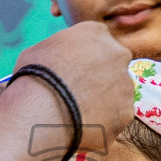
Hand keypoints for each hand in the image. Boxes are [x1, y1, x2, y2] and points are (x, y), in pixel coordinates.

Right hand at [13, 22, 133, 152]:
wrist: (41, 113)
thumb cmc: (33, 78)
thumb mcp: (40, 50)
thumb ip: (60, 50)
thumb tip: (59, 59)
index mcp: (96, 32)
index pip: (99, 41)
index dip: (86, 58)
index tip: (76, 71)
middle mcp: (118, 54)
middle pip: (113, 66)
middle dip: (101, 78)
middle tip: (80, 94)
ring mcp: (125, 84)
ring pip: (118, 94)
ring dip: (103, 102)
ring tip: (78, 115)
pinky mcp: (126, 112)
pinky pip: (116, 118)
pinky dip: (103, 123)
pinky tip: (84, 128)